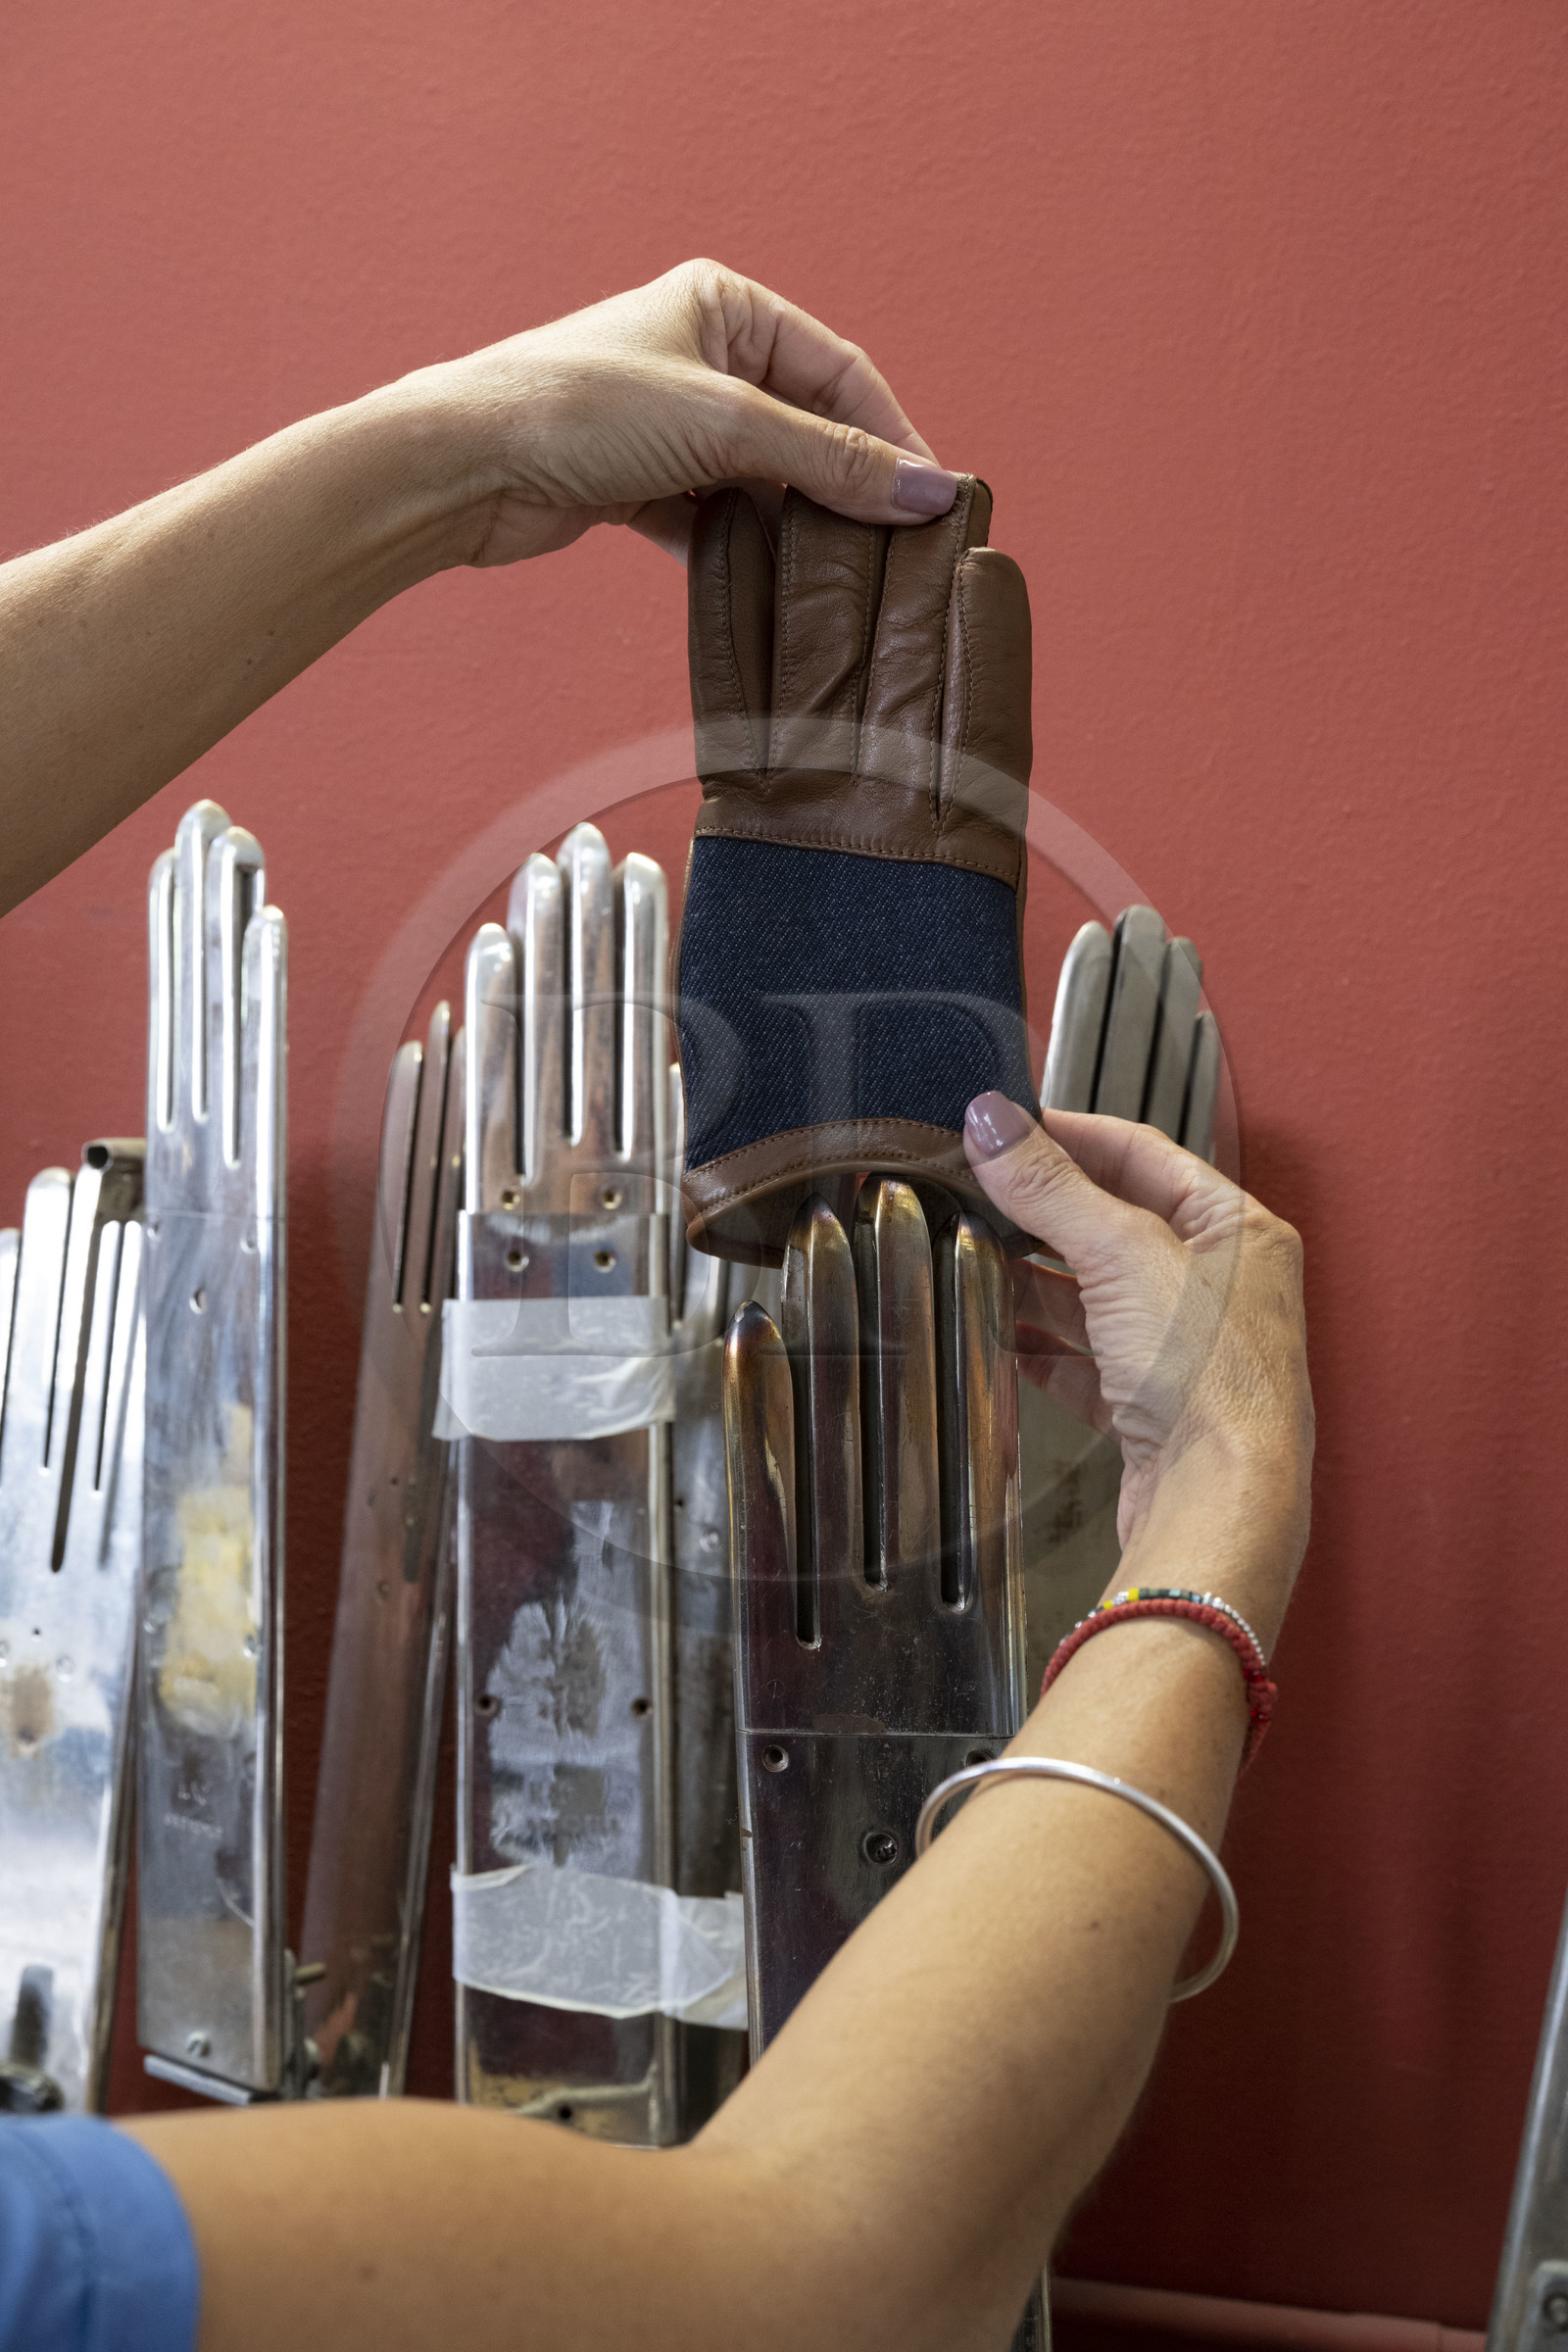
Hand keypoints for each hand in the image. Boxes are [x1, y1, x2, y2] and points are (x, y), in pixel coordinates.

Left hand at [417, 258, 956, 564]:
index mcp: (726, 307)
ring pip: (761, 480)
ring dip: (794, 528)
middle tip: (892, 552)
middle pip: (805, 429)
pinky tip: (769, 588)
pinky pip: (716, 519)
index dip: (891, 437)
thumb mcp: (726, 426)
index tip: (932, 503)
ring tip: (838, 579)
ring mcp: (670, 422)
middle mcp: (701, 355)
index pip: (839, 372)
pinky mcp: (641, 482)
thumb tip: (926, 491)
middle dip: (845, 490)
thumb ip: (831, 461)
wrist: (464, 465)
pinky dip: (743, 551)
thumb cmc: (580, 409)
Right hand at [964, 1093, 1312, 1561]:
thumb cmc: (1215, 1383)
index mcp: (1238, 1230)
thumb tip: (994, 1124)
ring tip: (977, 1260)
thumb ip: (1051, 1187)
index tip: (1003, 1127)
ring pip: (1095, 1293)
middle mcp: (1219, 1287)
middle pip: (1114, 1222)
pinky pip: (1085, 1360)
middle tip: (978, 1191)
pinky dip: (1042, 1346)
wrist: (1220, 1501)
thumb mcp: (1122, 1255)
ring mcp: (1185, 1349)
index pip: (1143, 1152)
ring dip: (1035, 1280)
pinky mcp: (1152, 1406)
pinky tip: (1002, 1337)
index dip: (1068, 1134)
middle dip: (1042, 1212)